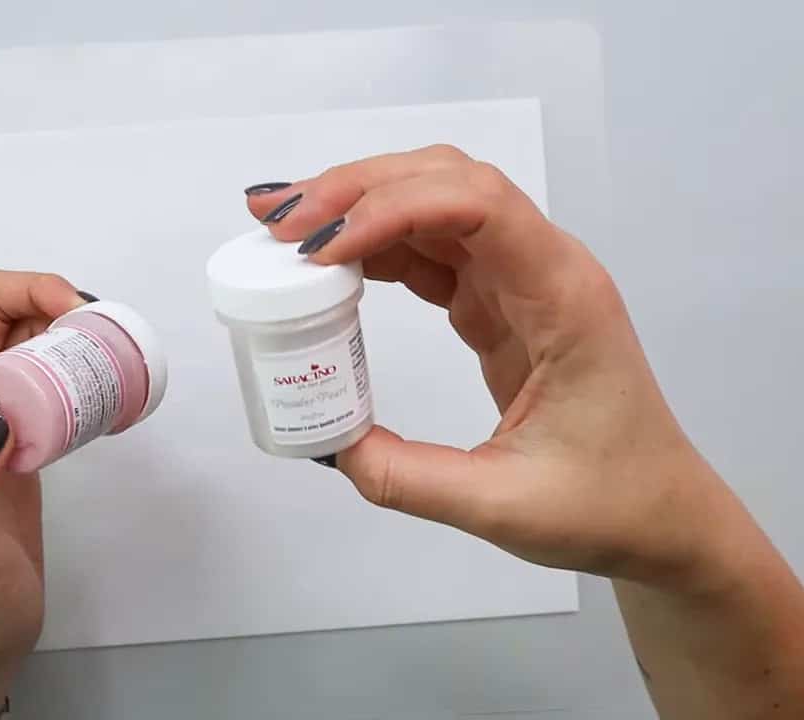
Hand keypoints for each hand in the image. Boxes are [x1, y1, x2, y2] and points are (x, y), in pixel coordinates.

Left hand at [0, 271, 86, 719]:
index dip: (31, 289)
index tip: (79, 314)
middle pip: (15, 314)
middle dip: (64, 309)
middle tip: (109, 343)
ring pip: (38, 344)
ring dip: (79, 340)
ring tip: (118, 365)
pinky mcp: (25, 439)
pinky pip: (56, 383)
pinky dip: (86, 377)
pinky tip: (112, 401)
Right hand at [247, 147, 803, 718]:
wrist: (659, 514)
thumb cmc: (607, 505)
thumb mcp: (502, 506)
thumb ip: (406, 477)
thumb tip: (323, 444)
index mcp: (563, 298)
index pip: (478, 207)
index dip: (392, 208)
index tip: (320, 251)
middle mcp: (543, 268)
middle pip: (447, 182)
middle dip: (357, 190)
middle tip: (276, 223)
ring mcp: (519, 279)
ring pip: (433, 204)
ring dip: (357, 206)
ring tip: (283, 227)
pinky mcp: (496, 301)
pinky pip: (429, 249)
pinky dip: (374, 244)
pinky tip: (326, 260)